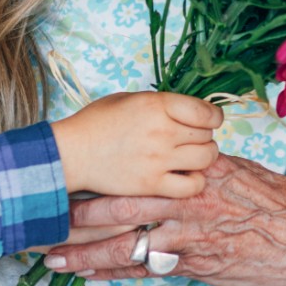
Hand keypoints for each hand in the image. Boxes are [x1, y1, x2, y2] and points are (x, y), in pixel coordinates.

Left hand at [42, 153, 285, 285]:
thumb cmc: (281, 204)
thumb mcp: (241, 173)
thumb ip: (204, 170)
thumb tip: (177, 164)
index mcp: (198, 167)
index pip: (138, 170)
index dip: (101, 177)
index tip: (70, 179)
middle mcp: (189, 197)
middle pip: (120, 205)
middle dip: (76, 215)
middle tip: (42, 220)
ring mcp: (192, 232)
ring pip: (126, 241)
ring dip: (84, 250)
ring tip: (51, 255)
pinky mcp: (198, 262)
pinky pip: (147, 269)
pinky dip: (115, 272)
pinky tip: (90, 275)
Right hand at [51, 92, 222, 197]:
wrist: (72, 153)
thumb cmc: (97, 122)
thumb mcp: (130, 99)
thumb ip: (161, 104)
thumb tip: (189, 111)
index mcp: (157, 105)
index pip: (206, 112)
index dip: (213, 117)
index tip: (209, 120)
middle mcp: (162, 131)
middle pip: (208, 136)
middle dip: (204, 137)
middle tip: (192, 140)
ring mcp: (158, 160)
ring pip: (206, 159)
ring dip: (203, 158)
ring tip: (191, 157)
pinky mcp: (152, 185)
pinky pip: (192, 186)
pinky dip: (194, 182)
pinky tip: (183, 176)